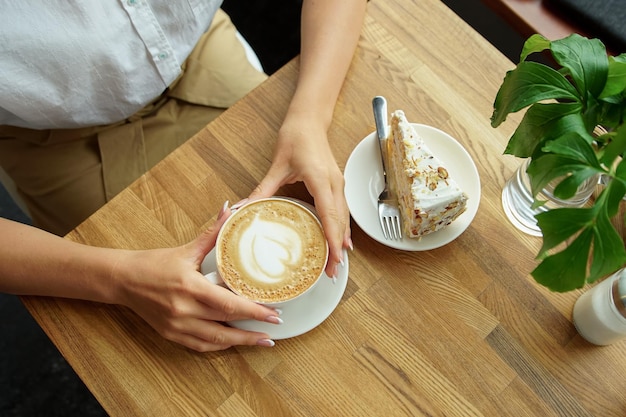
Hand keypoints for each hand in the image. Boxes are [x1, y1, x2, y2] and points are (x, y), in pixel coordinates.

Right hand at [112, 205, 280, 351]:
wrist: (122, 280)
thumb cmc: (154, 263)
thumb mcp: (186, 249)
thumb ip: (212, 233)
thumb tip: (230, 211)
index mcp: (190, 287)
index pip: (229, 303)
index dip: (254, 311)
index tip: (274, 314)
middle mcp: (184, 310)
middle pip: (226, 323)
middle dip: (254, 327)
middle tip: (276, 327)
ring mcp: (177, 326)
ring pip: (216, 341)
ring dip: (242, 342)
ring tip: (263, 341)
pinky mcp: (171, 334)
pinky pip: (201, 345)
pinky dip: (220, 346)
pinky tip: (235, 343)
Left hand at [249, 115, 351, 277]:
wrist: (309, 120)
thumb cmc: (296, 137)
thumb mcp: (277, 165)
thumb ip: (262, 190)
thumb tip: (243, 208)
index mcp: (320, 179)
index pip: (329, 216)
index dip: (332, 240)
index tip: (333, 259)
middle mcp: (334, 183)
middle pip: (340, 222)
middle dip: (337, 249)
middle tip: (331, 272)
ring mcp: (338, 184)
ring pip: (344, 218)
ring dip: (341, 240)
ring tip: (337, 263)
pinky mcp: (337, 184)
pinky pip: (343, 211)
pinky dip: (341, 228)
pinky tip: (340, 241)